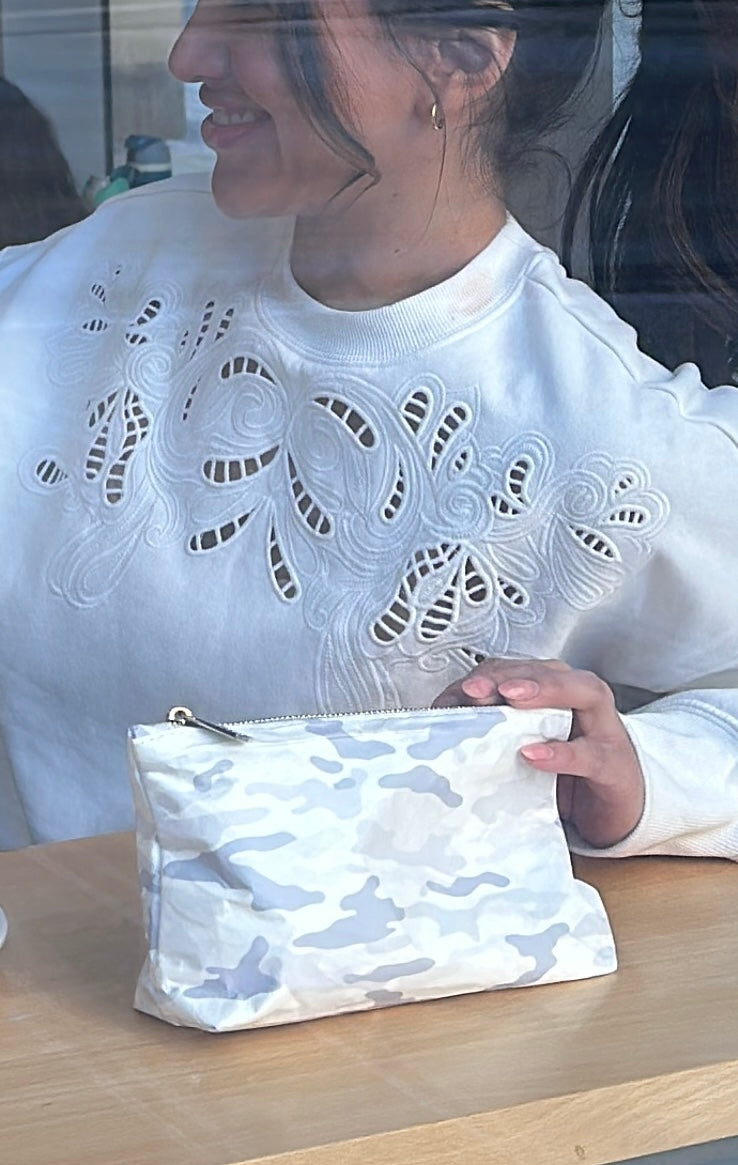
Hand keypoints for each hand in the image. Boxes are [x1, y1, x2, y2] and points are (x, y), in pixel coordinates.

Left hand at [434, 658, 644, 848]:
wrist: (620, 809)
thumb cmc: (568, 773)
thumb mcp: (525, 748)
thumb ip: (493, 733)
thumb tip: (442, 730)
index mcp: (555, 692)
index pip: (518, 670)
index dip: (487, 674)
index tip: (459, 690)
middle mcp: (582, 700)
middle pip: (548, 671)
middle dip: (509, 674)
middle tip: (476, 688)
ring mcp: (603, 729)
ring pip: (581, 692)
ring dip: (543, 689)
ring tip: (509, 696)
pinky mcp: (614, 765)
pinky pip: (590, 754)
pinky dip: (561, 752)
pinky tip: (534, 753)